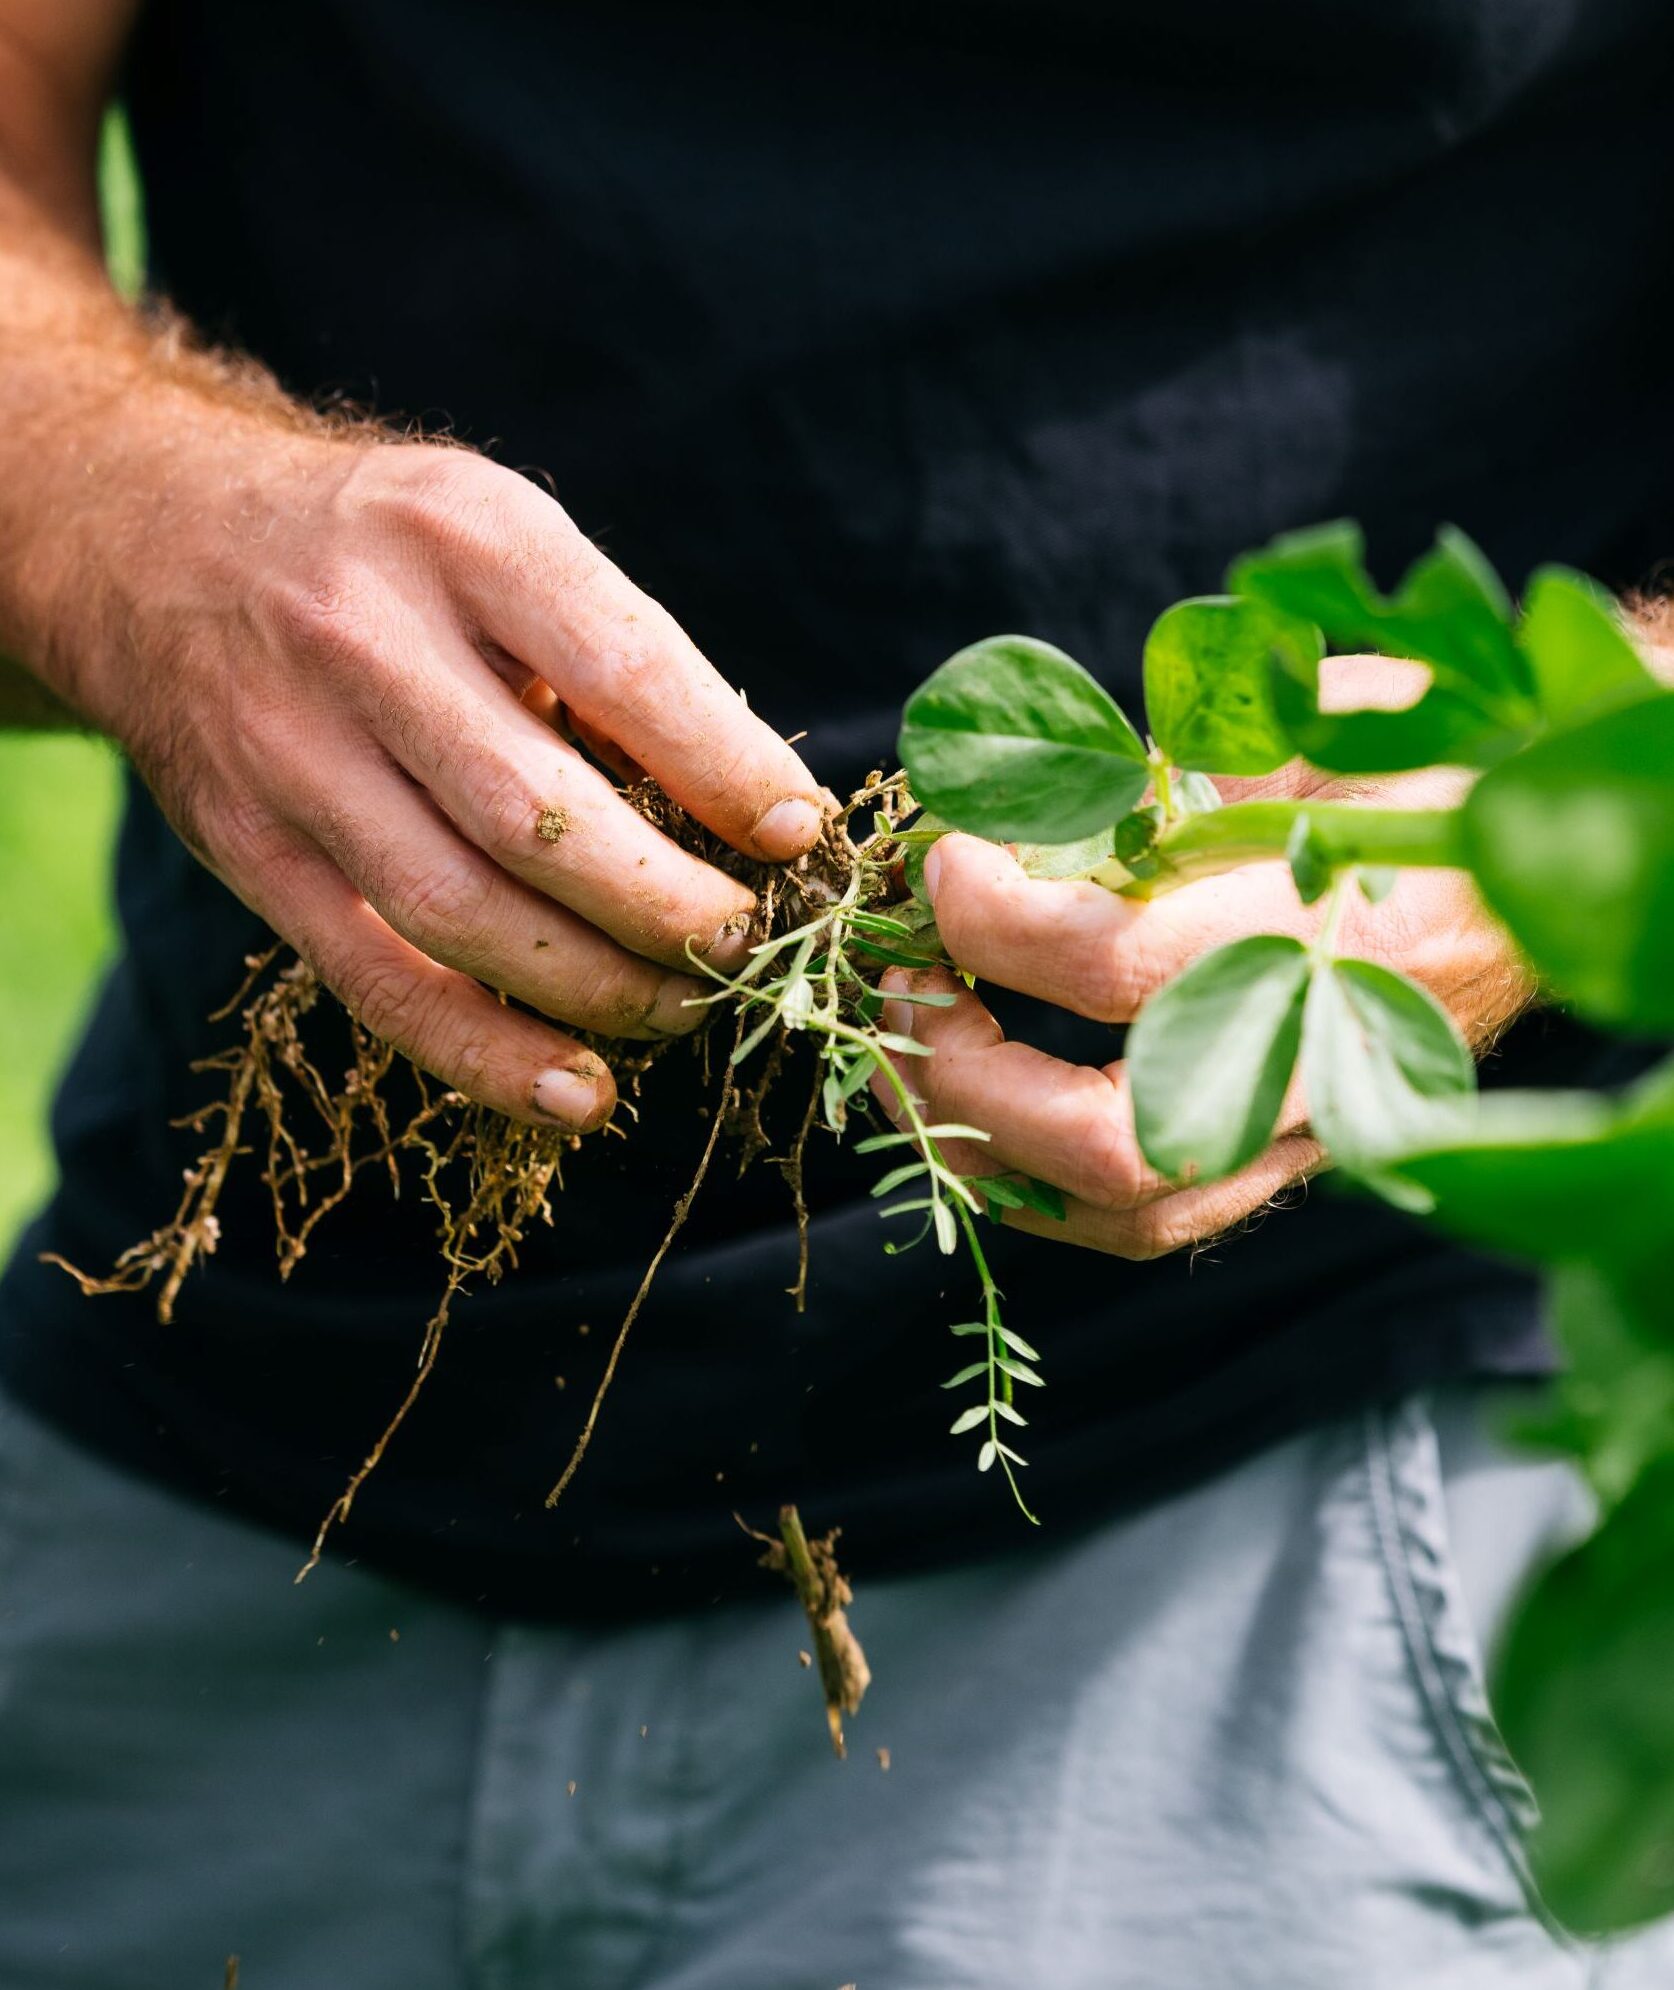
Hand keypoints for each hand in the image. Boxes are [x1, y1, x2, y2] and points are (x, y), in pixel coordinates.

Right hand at [39, 434, 826, 1129]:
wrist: (153, 539)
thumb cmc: (386, 549)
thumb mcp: (499, 536)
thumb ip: (610, 655)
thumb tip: (754, 810)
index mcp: (464, 537)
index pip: (622, 670)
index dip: (725, 769)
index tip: (796, 835)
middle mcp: (363, 640)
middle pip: (539, 818)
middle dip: (669, 907)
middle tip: (747, 946)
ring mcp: (290, 754)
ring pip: (462, 915)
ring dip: (597, 989)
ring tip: (686, 1009)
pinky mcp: (246, 848)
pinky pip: (375, 980)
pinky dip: (485, 1052)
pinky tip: (577, 1089)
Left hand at [874, 669, 1532, 1258]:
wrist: (1529, 873)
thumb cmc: (1420, 774)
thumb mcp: (1312, 724)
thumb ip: (1169, 767)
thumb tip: (1006, 807)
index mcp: (1331, 933)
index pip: (1114, 965)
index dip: (992, 919)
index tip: (945, 863)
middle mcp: (1319, 1059)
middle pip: (1103, 1139)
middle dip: (962, 1072)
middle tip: (902, 983)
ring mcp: (1304, 1133)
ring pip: (1117, 1210)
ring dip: (976, 1143)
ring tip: (907, 1049)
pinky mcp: (1281, 1166)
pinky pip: (1139, 1221)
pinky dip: (1030, 1181)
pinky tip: (972, 1106)